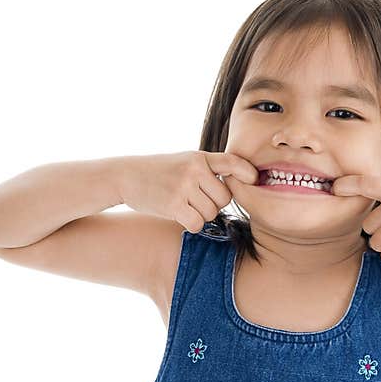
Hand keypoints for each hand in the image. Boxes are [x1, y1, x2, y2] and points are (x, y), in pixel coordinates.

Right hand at [120, 151, 257, 232]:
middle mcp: (194, 170)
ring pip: (211, 213)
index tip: (254, 180)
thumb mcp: (186, 160)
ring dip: (201, 215)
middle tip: (198, 200)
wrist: (126, 175)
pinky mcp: (174, 205)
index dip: (247, 173)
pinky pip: (198, 223)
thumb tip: (245, 182)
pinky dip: (192, 224)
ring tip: (185, 204)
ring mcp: (184, 186)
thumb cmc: (162, 171)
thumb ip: (210, 168)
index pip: (233, 162)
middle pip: (225, 198)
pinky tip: (181, 215)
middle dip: (215, 204)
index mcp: (200, 157)